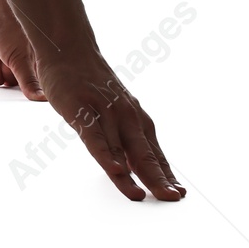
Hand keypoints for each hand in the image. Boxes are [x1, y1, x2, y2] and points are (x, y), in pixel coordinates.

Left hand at [0, 0, 44, 99]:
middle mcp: (26, 46)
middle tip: (23, 98)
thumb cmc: (12, 19)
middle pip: (26, 71)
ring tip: (9, 91)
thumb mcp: (21, 59)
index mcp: (40, 48)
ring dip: (7, 78)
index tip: (43, 100)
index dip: (43, 86)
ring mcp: (8, 42)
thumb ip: (29, 81)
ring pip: (8, 66)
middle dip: (23, 85)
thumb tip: (41, 98)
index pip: (44, 73)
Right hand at [36, 55, 185, 201]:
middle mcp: (127, 116)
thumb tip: (131, 166)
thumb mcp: (113, 107)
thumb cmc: (89, 80)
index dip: (167, 175)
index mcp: (136, 118)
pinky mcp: (82, 110)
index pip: (154, 153)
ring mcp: (105, 112)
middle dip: (159, 180)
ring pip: (120, 150)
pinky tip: (115, 170)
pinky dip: (106, 155)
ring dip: (131, 175)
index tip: (179, 193)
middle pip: (144, 155)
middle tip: (173, 199)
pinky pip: (95, 138)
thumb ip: (122, 136)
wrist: (69, 48)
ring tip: (140, 197)